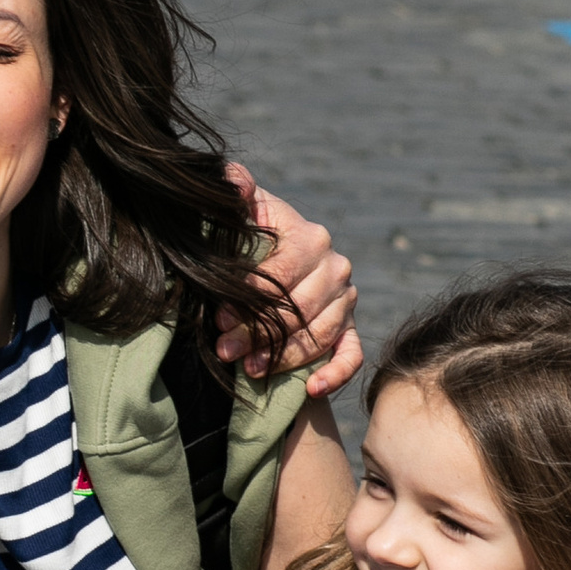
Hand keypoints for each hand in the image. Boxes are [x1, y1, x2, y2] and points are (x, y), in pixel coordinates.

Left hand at [226, 166, 361, 394]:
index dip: (250, 299)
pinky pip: (351, 353)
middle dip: (259, 333)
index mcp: (311, 237)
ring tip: (249, 370)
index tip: (219, 318)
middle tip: (225, 350)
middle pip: (300, 309)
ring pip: (321, 335)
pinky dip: (334, 373)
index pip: (282, 275)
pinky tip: (309, 388)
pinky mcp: (349, 326)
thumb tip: (232, 181)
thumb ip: (235, 189)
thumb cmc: (249, 234)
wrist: (273, 256)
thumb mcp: (241, 210)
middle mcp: (335, 267)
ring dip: (285, 357)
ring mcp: (345, 299)